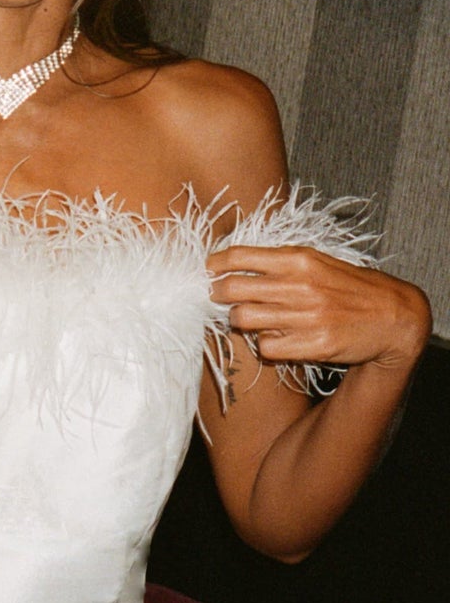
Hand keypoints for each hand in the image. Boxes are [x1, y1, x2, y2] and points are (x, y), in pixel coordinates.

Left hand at [207, 245, 430, 370]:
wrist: (393, 316)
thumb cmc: (350, 287)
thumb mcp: (318, 262)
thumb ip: (280, 262)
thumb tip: (235, 264)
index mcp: (299, 259)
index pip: (239, 256)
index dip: (216, 264)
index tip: (209, 270)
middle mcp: (299, 285)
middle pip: (232, 289)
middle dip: (218, 294)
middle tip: (220, 297)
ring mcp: (305, 316)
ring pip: (243, 319)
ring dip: (241, 320)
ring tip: (251, 318)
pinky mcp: (312, 344)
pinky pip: (266, 346)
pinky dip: (265, 344)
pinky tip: (276, 338)